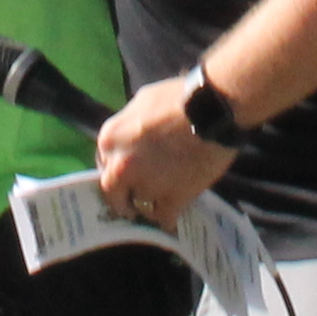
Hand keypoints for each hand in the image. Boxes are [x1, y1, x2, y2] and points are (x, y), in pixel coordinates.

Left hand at [94, 74, 239, 231]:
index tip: (128, 173)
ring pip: (140, 205)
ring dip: (149, 203)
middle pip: (113, 192)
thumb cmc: (179, 97)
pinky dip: (168, 218)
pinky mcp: (172, 199)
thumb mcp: (143, 101)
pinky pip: (164, 218)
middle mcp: (121, 165)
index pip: (104, 163)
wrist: (212, 109)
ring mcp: (146, 185)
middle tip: (134, 199)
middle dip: (123, 196)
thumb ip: (129, 124)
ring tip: (162, 200)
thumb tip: (129, 137)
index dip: (118, 168)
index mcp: (110, 139)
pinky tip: (173, 215)